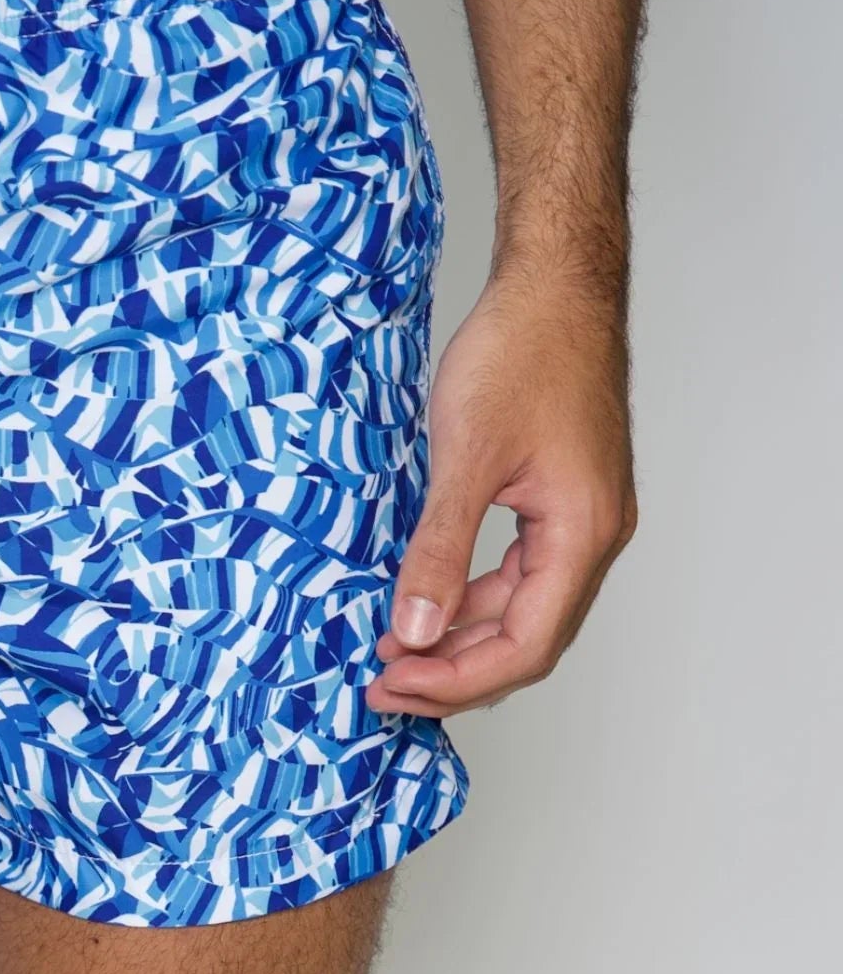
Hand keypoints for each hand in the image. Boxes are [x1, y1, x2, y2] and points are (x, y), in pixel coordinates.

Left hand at [367, 260, 637, 718]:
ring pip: (519, 610)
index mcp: (582, 534)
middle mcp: (591, 536)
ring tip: (392, 654)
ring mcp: (577, 518)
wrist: (552, 286)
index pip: (525, 646)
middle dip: (452, 671)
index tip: (392, 687)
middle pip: (526, 640)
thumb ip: (438, 550)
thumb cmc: (521, 352)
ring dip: (458, 638)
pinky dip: (467, 597)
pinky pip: (513, 573)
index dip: (456, 679)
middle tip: (381, 685)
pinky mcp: (556, 499)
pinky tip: (421, 603)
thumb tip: (412, 630)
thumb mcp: (465, 456)